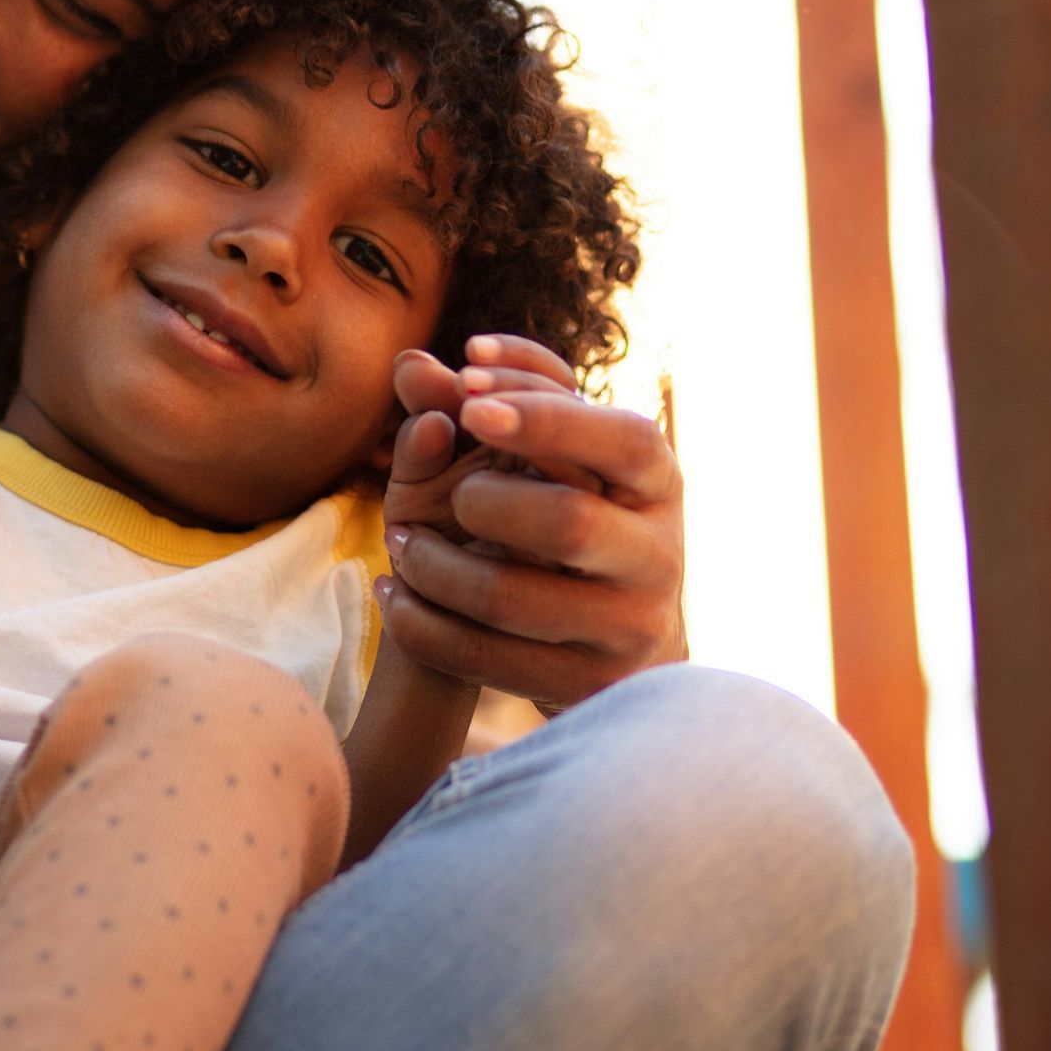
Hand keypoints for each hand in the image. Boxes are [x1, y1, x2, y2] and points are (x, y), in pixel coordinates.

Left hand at [379, 334, 685, 710]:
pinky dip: (421, 624)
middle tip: (443, 494)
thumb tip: (407, 365)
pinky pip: (481, 658)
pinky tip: (393, 594)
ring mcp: (627, 628)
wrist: (618, 650)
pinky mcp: (584, 686)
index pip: (623, 438)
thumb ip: (475, 406)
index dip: (545, 412)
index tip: (465, 385)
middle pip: (567, 523)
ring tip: (398, 541)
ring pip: (510, 597)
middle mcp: (657, 555)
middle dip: (481, 499)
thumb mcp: (536, 462)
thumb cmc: (565, 525)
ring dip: (433, 565)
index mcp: (658, 484)